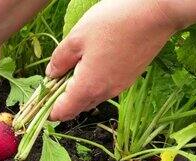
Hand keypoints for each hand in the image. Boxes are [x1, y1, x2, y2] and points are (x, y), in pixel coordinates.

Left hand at [46, 0, 179, 120]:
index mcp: (88, 87)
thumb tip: (50, 75)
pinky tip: (91, 60)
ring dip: (78, 88)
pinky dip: (93, 81)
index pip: (62, 112)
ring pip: (91, 97)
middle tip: (52, 78)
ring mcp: (119, 86)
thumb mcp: (76, 38)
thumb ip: (59, 60)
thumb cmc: (114, 22)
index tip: (38, 100)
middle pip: (76, 107)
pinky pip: (105, 87)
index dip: (47, 110)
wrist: (157, 13)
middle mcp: (105, 93)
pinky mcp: (129, 77)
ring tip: (72, 65)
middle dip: (61, 98)